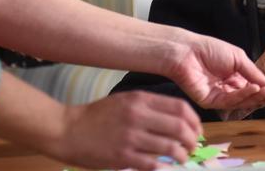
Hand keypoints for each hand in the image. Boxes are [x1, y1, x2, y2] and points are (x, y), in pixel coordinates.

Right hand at [57, 91, 200, 170]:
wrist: (67, 129)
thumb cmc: (97, 116)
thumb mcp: (125, 101)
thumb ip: (150, 107)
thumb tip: (178, 120)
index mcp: (140, 100)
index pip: (180, 108)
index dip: (195, 121)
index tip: (197, 130)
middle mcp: (138, 116)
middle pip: (180, 127)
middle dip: (192, 140)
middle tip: (193, 147)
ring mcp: (131, 137)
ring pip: (171, 147)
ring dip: (182, 156)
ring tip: (182, 158)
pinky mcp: (122, 156)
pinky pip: (153, 164)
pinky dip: (165, 167)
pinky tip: (166, 167)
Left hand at [166, 32, 264, 109]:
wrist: (187, 50)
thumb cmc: (208, 49)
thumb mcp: (238, 58)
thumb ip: (254, 73)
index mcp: (234, 77)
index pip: (253, 88)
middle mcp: (227, 88)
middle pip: (249, 97)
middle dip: (263, 96)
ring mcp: (219, 96)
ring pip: (241, 101)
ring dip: (256, 96)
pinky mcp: (210, 102)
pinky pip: (230, 101)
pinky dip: (243, 95)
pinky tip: (253, 88)